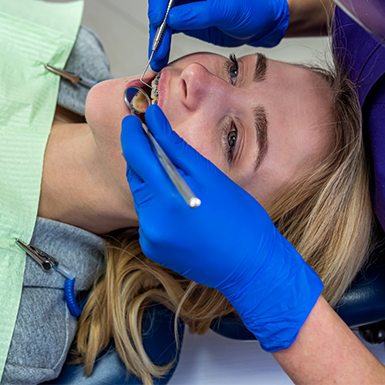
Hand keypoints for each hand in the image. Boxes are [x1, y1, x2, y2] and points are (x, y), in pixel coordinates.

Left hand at [121, 106, 322, 351]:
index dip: (132, 133)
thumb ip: (175, 146)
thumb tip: (152, 118)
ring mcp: (150, 237)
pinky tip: (179, 202)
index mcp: (167, 198)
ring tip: (177, 175)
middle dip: (143, 156)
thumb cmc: (239, 216)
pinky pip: (148, 215)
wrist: (252, 266)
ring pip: (141, 195)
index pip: (136, 155)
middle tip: (157, 140)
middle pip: (136, 176)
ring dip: (152, 180)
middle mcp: (151, 220)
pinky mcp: (153, 248)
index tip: (134, 118)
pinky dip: (157, 202)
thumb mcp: (209, 174)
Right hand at [147, 0, 288, 70]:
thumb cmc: (249, 6)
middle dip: (155, 20)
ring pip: (159, 17)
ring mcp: (182, 2)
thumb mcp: (226, 9)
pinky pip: (166, 30)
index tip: (159, 16)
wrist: (258, 24)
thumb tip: (170, 19)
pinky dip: (162, 43)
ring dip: (156, 37)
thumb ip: (197, 13)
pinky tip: (161, 56)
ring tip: (158, 55)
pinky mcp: (182, 19)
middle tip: (158, 41)